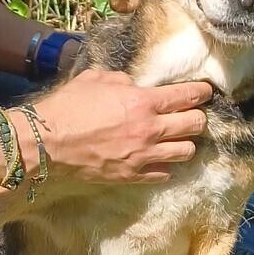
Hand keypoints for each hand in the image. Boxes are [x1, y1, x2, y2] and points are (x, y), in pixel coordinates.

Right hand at [34, 69, 211, 182]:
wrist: (47, 142)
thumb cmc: (68, 106)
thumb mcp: (96, 79)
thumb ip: (121, 80)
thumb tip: (132, 85)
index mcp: (143, 102)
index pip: (186, 96)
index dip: (202, 92)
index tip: (206, 91)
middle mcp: (150, 130)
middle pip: (194, 125)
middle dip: (198, 118)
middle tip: (192, 115)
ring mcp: (143, 156)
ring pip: (186, 152)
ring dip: (185, 143)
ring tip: (177, 139)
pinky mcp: (133, 176)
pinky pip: (164, 173)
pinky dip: (165, 166)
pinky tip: (158, 159)